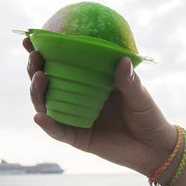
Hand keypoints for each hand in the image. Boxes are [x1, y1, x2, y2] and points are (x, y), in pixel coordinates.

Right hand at [23, 37, 176, 175]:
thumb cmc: (146, 115)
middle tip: (35, 57)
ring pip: (47, 105)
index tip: (31, 39)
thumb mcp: (139, 95)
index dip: (44, 53)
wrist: (154, 146)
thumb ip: (129, 81)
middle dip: (35, 69)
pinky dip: (47, 124)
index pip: (62, 65)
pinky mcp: (78, 138)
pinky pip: (58, 131)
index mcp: (88, 83)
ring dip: (37, 92)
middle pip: (47, 83)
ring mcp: (75, 118)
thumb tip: (122, 60)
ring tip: (39, 77)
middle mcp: (76, 99)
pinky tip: (39, 116)